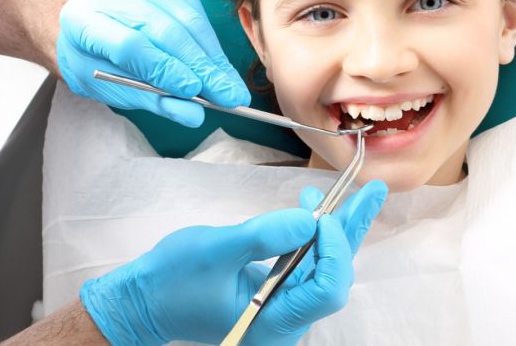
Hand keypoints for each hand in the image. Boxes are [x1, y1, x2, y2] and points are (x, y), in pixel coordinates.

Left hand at [56, 0, 249, 126]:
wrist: (91, 17)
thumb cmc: (97, 58)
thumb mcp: (112, 87)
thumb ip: (151, 99)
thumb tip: (193, 115)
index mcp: (82, 20)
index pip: (130, 44)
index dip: (164, 68)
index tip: (194, 92)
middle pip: (164, 29)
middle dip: (201, 67)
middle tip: (228, 95)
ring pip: (187, 18)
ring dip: (213, 56)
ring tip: (230, 85)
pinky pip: (196, 9)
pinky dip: (210, 40)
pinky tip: (218, 62)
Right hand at [80, 181, 387, 344]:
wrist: (142, 300)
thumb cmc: (171, 280)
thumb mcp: (216, 250)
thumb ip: (265, 236)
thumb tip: (311, 220)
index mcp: (271, 323)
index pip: (326, 289)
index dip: (335, 251)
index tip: (325, 216)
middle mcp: (284, 324)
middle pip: (332, 277)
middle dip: (350, 231)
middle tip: (373, 191)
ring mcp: (280, 312)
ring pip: (322, 269)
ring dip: (336, 230)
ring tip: (352, 193)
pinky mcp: (274, 297)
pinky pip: (305, 267)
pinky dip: (313, 237)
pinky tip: (314, 210)